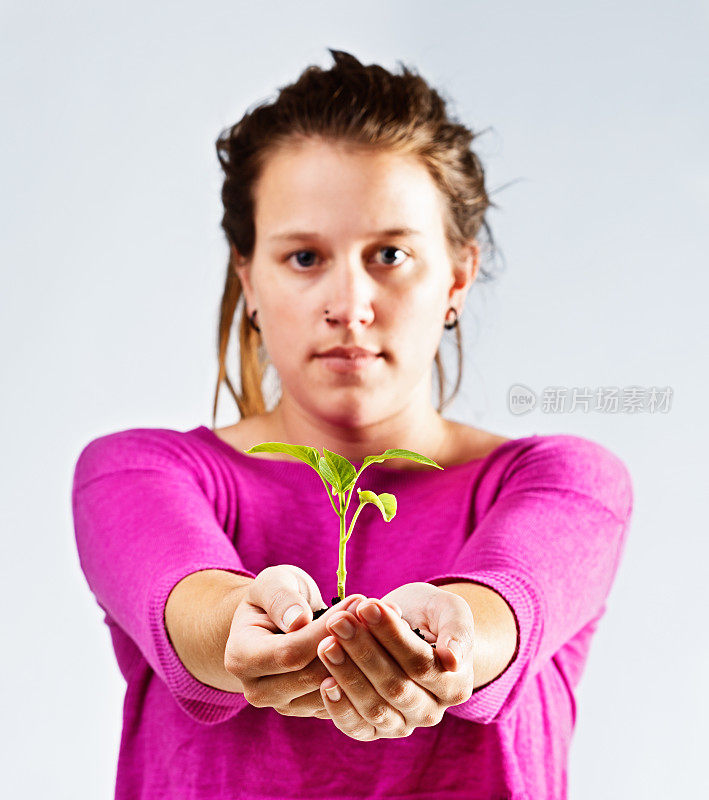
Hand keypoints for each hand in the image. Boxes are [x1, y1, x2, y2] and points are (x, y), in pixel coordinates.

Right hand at [224, 564, 396, 719]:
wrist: (276, 621)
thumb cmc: (274, 596)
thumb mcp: (272, 583)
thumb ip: (281, 598)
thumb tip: (298, 621)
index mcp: (240, 658)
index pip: (291, 653)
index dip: (327, 630)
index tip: (358, 600)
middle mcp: (258, 690)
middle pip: (313, 677)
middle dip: (350, 643)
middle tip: (379, 611)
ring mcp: (285, 705)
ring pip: (333, 691)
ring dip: (363, 658)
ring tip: (387, 622)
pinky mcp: (311, 710)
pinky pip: (343, 698)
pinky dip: (365, 671)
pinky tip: (383, 642)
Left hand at [316, 582, 474, 739]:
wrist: (412, 628)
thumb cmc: (430, 615)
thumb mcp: (449, 610)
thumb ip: (457, 631)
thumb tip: (453, 659)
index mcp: (454, 684)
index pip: (420, 662)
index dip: (392, 635)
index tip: (366, 605)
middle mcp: (431, 712)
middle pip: (395, 687)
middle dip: (363, 652)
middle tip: (337, 622)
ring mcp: (403, 724)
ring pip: (375, 708)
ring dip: (347, 675)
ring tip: (326, 644)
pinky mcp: (375, 730)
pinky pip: (357, 728)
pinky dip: (340, 709)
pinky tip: (324, 682)